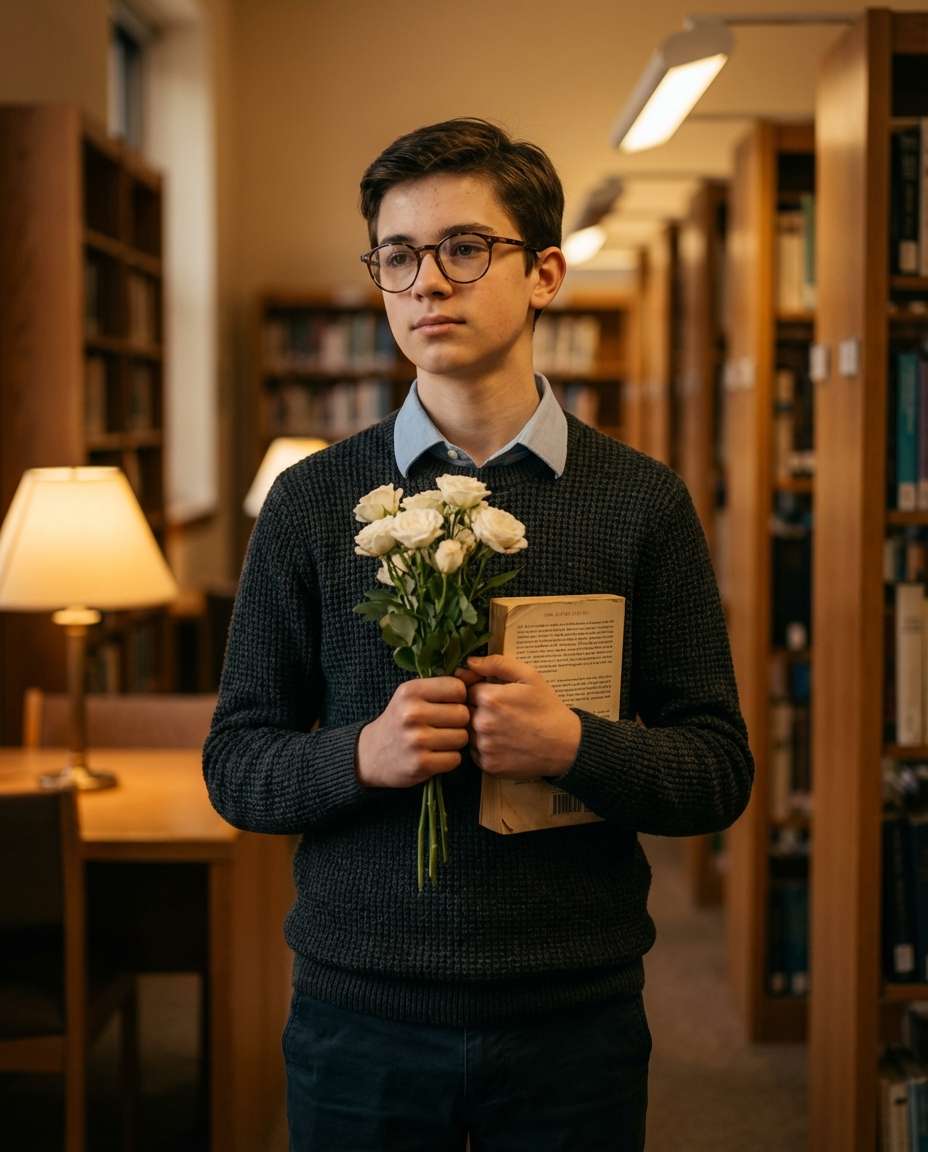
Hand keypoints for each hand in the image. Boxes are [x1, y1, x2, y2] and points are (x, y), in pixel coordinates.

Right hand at [356, 676, 470, 788]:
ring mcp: (416, 740)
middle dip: (459, 722)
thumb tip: (478, 674)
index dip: (459, 698)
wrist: (371, 753)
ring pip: (462, 737)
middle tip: (445, 726)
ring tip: (440, 740)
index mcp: (411, 691)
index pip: (457, 688)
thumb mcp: (412, 695)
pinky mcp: (420, 763)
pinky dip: (449, 759)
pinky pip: (455, 759)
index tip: (449, 705)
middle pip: (463, 714)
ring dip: (456, 741)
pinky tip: (436, 755)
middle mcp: (412, 713)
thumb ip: (442, 685)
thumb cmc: (400, 720)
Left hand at [456, 654, 580, 779]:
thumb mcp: (529, 677)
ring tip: (503, 728)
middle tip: (501, 712)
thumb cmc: (547, 708)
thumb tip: (469, 662)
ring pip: (468, 732)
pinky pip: (475, 752)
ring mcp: (484, 746)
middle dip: (478, 708)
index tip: (494, 695)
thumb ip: (497, 664)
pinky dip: (485, 747)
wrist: (565, 745)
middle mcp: (482, 723)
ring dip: (479, 728)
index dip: (479, 689)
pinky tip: (503, 742)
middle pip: (465, 711)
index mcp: (490, 699)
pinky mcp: (488, 765)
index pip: (466, 689)